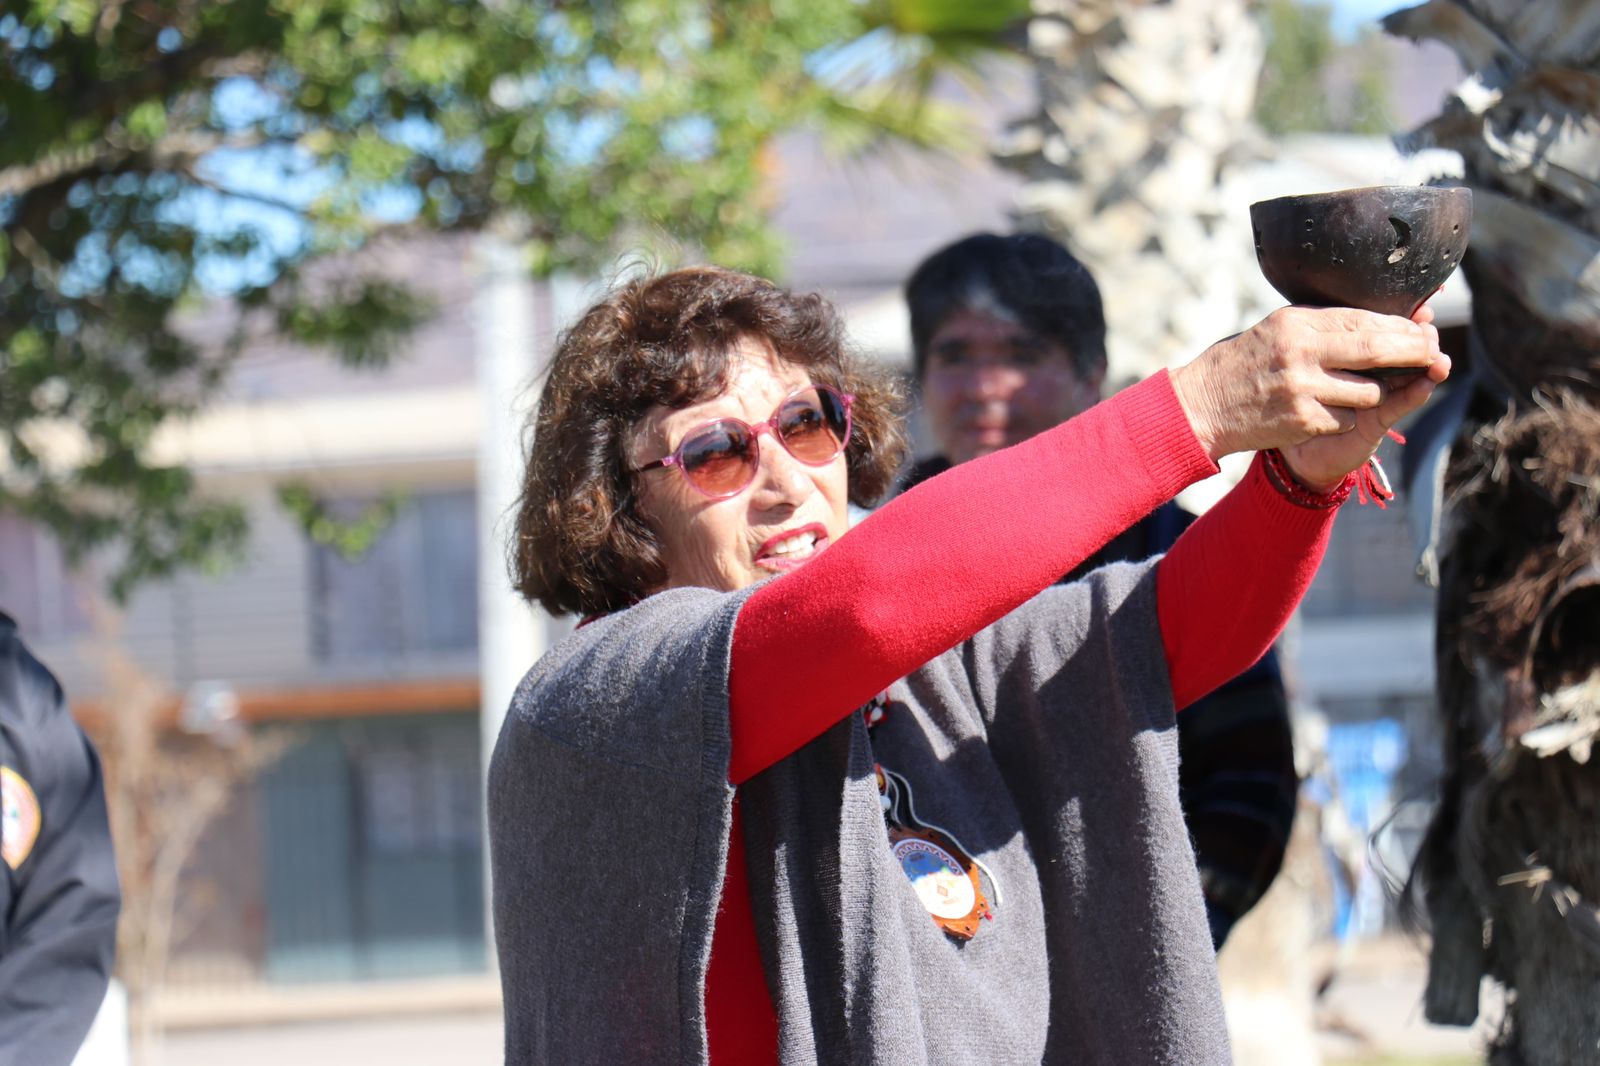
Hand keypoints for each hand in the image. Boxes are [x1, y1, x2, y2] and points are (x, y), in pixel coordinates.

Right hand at [1169, 304, 1445, 473]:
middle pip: (1376, 349)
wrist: (1200, 406)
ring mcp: (1302, 388)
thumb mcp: (1274, 331)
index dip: (1400, 326)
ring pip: (1367, 391)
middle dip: (1411, 351)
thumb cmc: (1239, 365)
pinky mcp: (1302, 421)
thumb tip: (1375, 321)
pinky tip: (1326, 413)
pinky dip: (1345, 417)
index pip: (1362, 319)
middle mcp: (1300, 352)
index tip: (1423, 327)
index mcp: (1295, 323)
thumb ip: (1318, 326)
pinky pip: (1346, 418)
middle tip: (1432, 352)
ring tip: (1358, 390)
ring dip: (1371, 392)